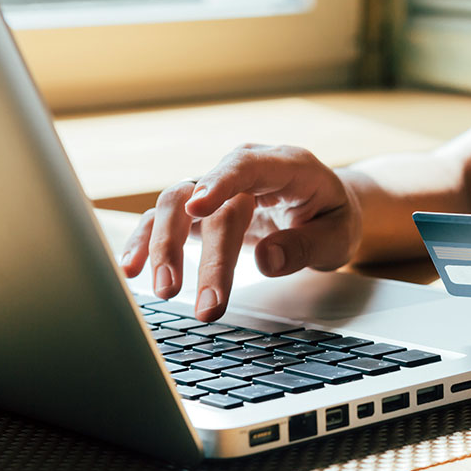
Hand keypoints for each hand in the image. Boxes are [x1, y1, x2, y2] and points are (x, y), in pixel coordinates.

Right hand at [118, 144, 361, 320]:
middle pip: (207, 198)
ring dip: (164, 246)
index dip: (221, 182)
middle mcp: (245, 170)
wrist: (326, 210)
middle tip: (207, 305)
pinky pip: (166, 219)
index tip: (199, 207)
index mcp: (286, 166)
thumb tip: (266, 261)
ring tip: (165, 291)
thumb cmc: (333, 219)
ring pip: (176, 204)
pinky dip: (147, 241)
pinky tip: (132, 268)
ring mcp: (219, 187)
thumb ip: (306, 247)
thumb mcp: (338, 236)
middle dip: (203, 253)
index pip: (247, 165)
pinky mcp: (202, 209)